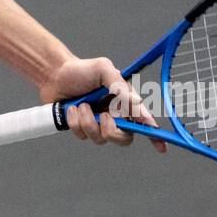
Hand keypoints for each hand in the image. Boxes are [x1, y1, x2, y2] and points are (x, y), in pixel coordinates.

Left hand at [38, 57, 166, 152]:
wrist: (54, 74)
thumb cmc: (81, 70)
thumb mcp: (103, 69)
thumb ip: (119, 85)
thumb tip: (136, 103)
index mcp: (124, 101)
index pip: (143, 120)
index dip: (154, 135)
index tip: (161, 147)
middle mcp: (113, 115)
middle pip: (124, 138)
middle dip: (113, 131)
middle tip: (103, 117)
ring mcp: (97, 123)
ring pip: (101, 139)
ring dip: (89, 122)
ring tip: (81, 105)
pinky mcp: (82, 128)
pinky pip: (83, 136)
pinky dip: (76, 122)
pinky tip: (71, 109)